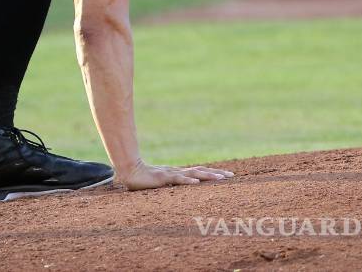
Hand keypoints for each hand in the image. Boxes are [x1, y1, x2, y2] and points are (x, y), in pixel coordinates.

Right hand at [116, 160, 232, 190]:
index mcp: (178, 173)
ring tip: (221, 178)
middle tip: (232, 176)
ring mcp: (171, 174)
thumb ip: (170, 185)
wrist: (129, 171)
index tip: (226, 176)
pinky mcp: (163, 178)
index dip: (212, 173)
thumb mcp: (161, 183)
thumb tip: (180, 191)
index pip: (199, 172)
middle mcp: (178, 172)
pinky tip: (197, 182)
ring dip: (208, 176)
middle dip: (216, 174)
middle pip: (201, 171)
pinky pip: (177, 179)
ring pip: (193, 173)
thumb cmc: (143, 178)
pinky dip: (187, 180)